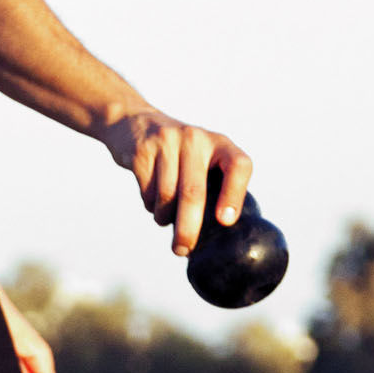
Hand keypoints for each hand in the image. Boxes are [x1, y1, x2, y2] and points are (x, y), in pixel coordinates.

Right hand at [98, 110, 252, 256]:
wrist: (135, 122)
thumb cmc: (177, 154)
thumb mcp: (201, 157)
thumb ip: (211, 183)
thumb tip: (215, 231)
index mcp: (219, 143)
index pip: (238, 166)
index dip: (234, 194)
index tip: (225, 221)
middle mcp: (196, 139)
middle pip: (193, 192)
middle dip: (188, 228)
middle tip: (182, 250)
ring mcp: (168, 143)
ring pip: (166, 197)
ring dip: (163, 217)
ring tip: (164, 217)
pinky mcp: (142, 152)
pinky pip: (147, 193)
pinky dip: (150, 206)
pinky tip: (152, 200)